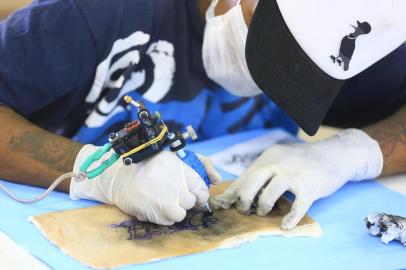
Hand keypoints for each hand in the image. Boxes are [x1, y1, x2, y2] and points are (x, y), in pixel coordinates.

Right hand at [70, 146, 220, 224]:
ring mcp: (163, 201)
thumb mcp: (173, 158)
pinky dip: (164, 216)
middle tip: (173, 194)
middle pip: (191, 202)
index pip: (201, 188)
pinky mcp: (153, 213)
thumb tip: (217, 179)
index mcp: (179, 168)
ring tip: (164, 200)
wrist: (119, 177)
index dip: (198, 193)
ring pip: (181, 214)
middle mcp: (174, 185)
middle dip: (185, 200)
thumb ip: (200, 164)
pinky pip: (168, 221)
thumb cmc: (148, 165)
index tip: (193, 193)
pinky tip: (156, 205)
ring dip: (175, 210)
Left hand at [210, 129, 381, 229]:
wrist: (335, 155)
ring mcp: (296, 175)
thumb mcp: (279, 159)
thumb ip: (262, 172)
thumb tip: (238, 190)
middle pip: (255, 178)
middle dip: (244, 196)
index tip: (223, 203)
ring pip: (273, 189)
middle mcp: (280, 164)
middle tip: (243, 209)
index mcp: (270, 157)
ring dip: (263, 203)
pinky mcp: (311, 187)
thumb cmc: (303, 161)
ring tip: (261, 212)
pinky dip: (290, 217)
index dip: (234, 191)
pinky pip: (299, 205)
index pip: (246, 175)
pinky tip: (285, 225)